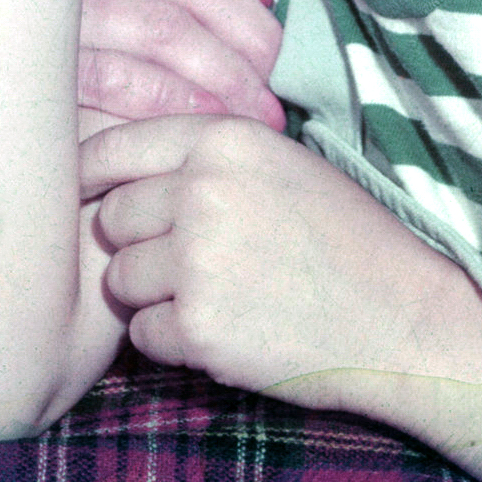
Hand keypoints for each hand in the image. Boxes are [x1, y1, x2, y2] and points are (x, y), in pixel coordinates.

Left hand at [85, 113, 453, 400]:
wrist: (401, 316)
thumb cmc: (344, 237)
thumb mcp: (281, 165)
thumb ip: (207, 159)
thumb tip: (121, 171)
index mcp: (225, 139)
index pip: (116, 146)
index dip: (90, 174)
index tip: (81, 193)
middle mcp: (203, 189)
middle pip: (112, 217)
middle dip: (135, 244)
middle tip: (186, 262)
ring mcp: (197, 259)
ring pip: (122, 280)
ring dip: (154, 296)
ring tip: (216, 296)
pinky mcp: (197, 326)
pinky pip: (143, 335)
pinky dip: (173, 342)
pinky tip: (226, 331)